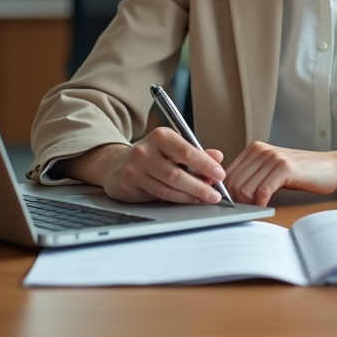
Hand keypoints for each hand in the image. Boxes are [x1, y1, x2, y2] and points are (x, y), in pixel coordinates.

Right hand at [59, 129, 226, 204]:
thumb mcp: (174, 148)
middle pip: (177, 173)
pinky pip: (156, 196)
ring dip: (190, 195)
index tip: (220, 174)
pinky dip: (176, 199)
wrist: (116, 164)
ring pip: (167, 187)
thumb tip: (217, 157)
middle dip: (200, 185)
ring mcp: (134, 169)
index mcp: (161, 136)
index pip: (186, 151)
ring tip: (205, 198)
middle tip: (215, 194)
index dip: (205, 164)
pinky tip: (188, 200)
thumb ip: (196, 153)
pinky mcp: (127, 185)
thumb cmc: (152, 156)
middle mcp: (145, 150)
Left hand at [225, 143, 336, 205]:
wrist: (331, 167)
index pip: (228, 175)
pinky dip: (261, 204)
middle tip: (247, 211)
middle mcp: (261, 150)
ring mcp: (273, 158)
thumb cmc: (302, 172)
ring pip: (245, 188)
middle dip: (237, 201)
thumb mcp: (272, 170)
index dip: (228, 194)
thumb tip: (229, 196)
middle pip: (233, 183)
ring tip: (258, 209)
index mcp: (255, 149)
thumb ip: (253, 176)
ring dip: (249, 204)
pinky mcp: (284, 168)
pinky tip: (266, 207)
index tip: (236, 205)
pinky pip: (262, 191)